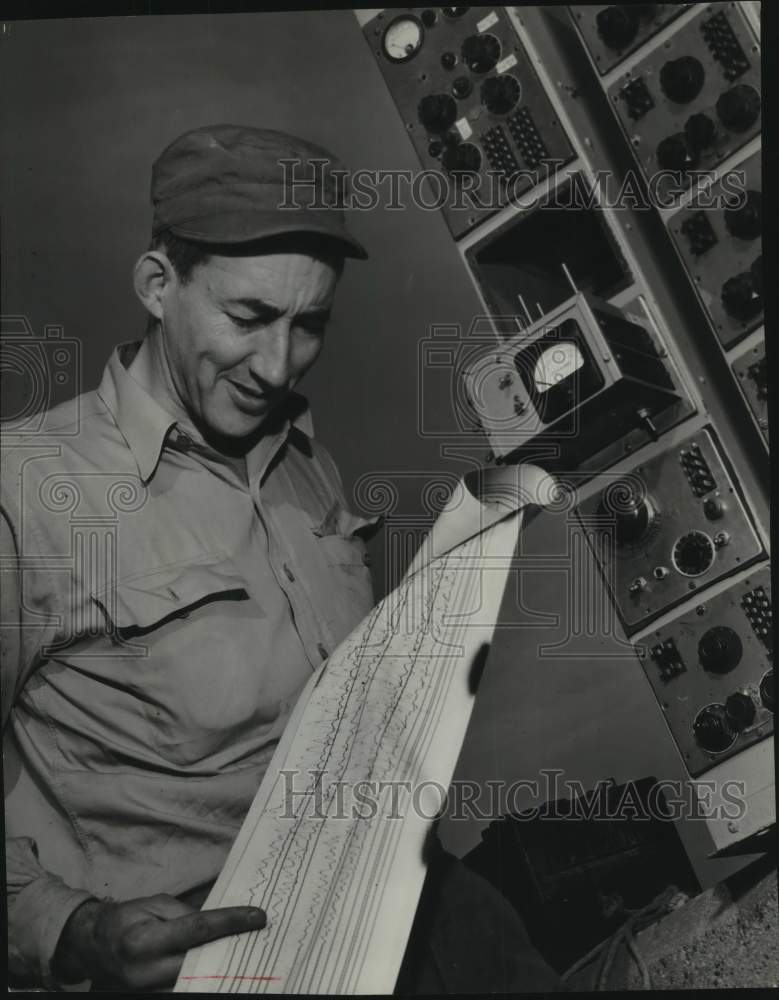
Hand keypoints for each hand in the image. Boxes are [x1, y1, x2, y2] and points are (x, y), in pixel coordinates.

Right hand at [52, 893, 265, 989]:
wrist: (93, 946)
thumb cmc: (126, 919)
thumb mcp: (154, 904)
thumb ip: (185, 913)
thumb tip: (216, 923)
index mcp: (145, 940)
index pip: (198, 929)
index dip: (231, 922)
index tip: (258, 917)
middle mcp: (145, 972)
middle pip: (202, 962)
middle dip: (231, 949)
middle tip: (258, 937)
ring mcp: (147, 992)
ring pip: (195, 982)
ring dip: (221, 967)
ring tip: (245, 951)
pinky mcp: (151, 999)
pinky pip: (183, 989)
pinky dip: (205, 978)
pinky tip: (222, 966)